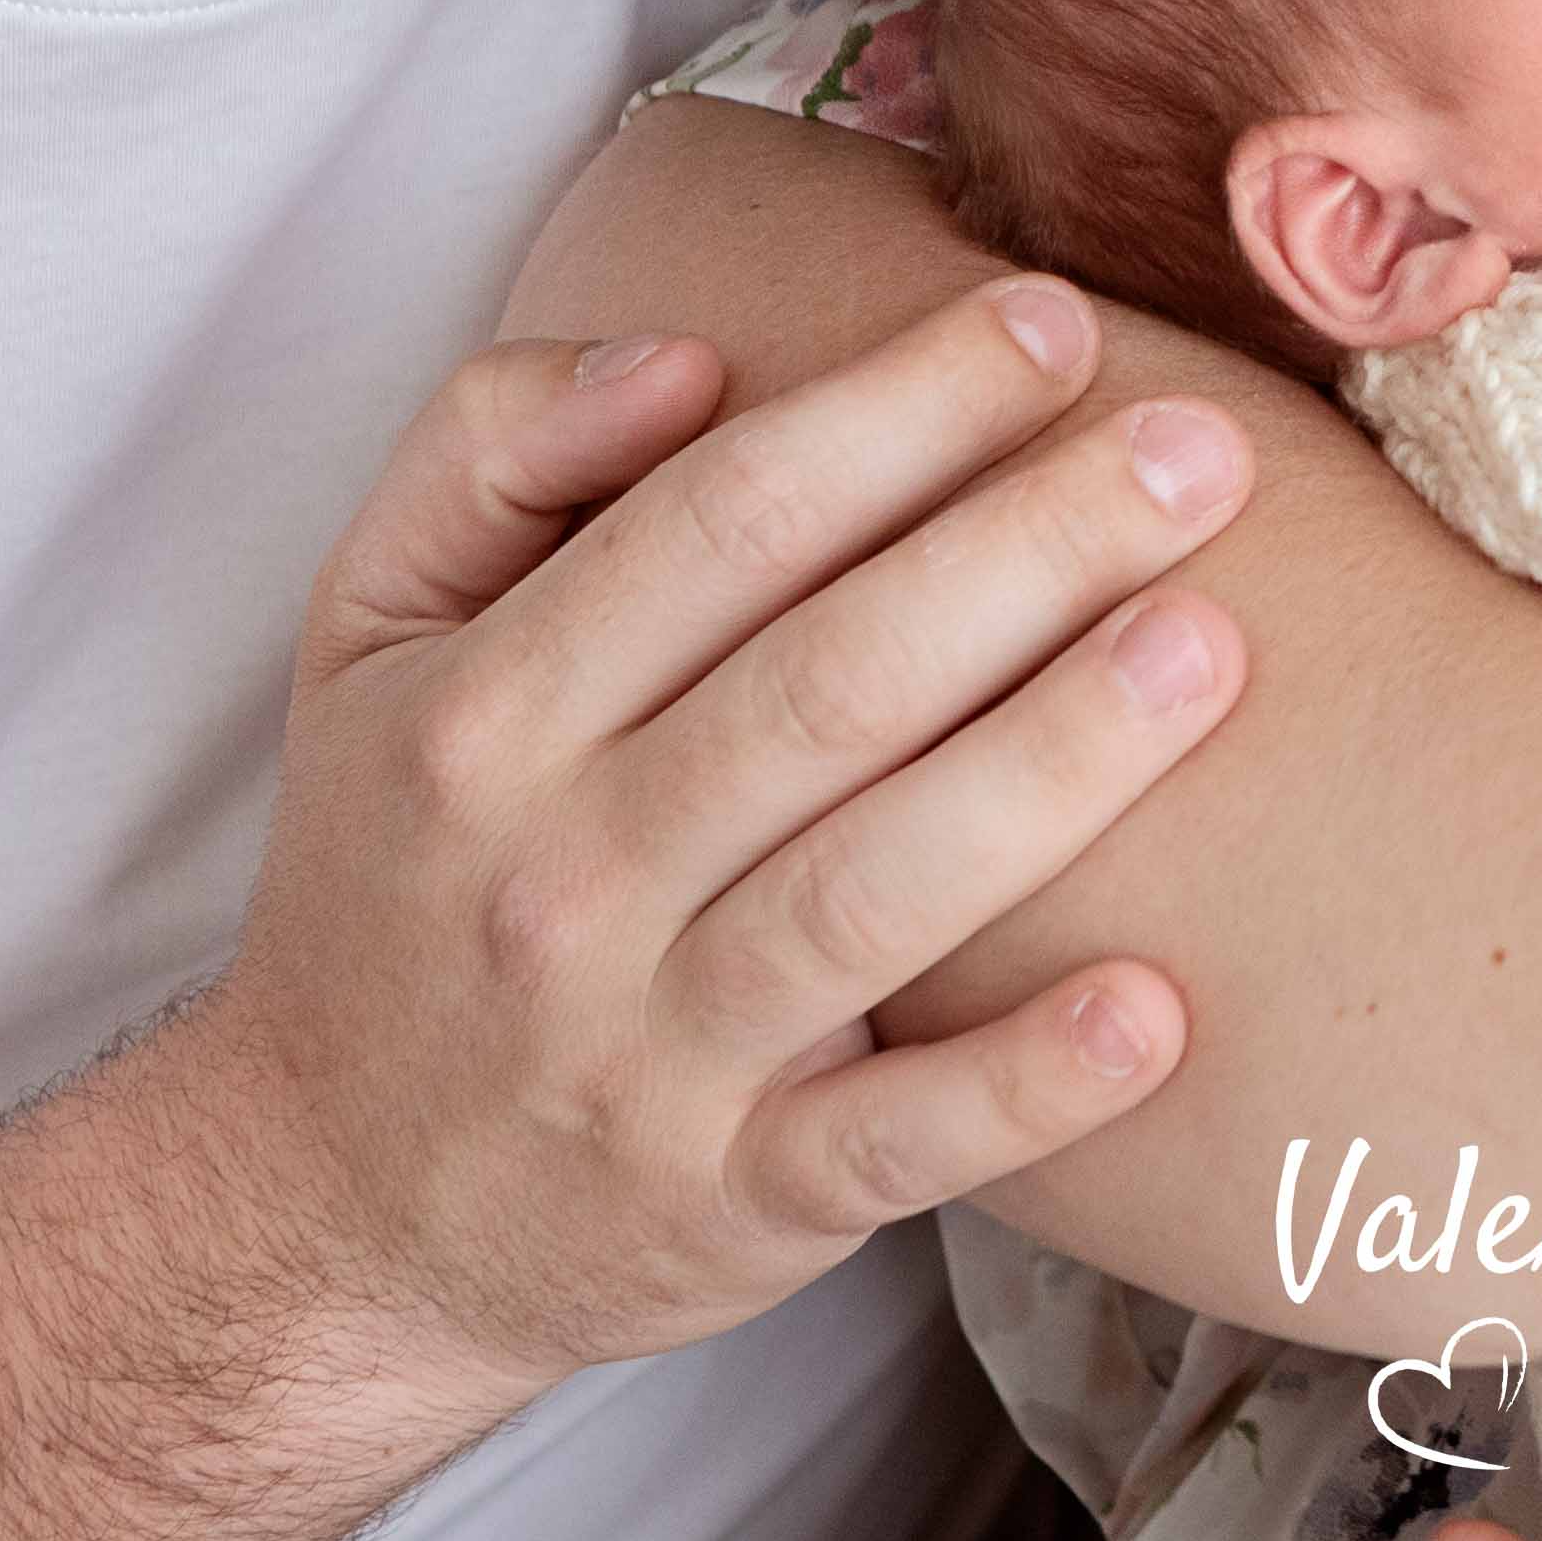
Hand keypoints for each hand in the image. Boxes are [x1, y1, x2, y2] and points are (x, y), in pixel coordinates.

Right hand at [153, 278, 1256, 1403]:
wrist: (328, 1214)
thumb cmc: (402, 867)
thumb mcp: (366, 631)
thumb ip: (491, 446)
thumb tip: (688, 349)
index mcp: (485, 714)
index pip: (721, 523)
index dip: (897, 410)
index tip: (1057, 326)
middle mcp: (561, 875)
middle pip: (829, 683)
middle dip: (1028, 550)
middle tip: (1206, 449)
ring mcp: (647, 1053)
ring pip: (875, 890)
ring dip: (1055, 765)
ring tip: (1213, 645)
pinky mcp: (729, 1206)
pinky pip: (889, 1145)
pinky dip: (1020, 1085)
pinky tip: (1158, 1005)